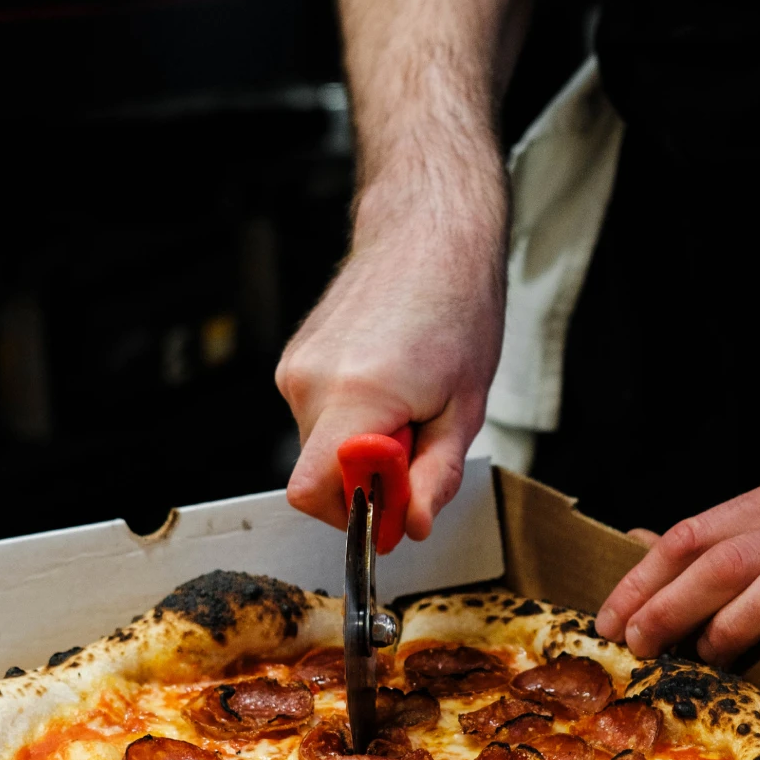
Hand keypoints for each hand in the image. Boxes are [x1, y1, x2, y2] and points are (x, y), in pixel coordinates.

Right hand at [276, 189, 504, 540]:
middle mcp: (310, 383)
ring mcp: (295, 369)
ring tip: (407, 402)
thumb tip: (408, 526)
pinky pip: (316, 417)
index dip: (357, 513)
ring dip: (360, 446)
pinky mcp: (294, 361)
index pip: (313, 492)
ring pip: (318, 448)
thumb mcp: (465, 407)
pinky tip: (387, 383)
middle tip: (417, 440)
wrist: (427, 234)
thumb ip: (434, 476)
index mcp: (354, 396)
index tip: (397, 501)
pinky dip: (349, 420)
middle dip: (367, 479)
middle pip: (318, 476)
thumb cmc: (456, 307)